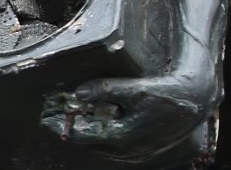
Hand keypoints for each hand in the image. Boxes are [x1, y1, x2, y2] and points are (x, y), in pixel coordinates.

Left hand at [41, 68, 215, 159]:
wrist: (194, 101)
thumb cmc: (166, 95)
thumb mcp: (133, 89)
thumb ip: (103, 89)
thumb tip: (78, 92)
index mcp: (122, 137)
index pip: (81, 135)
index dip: (61, 125)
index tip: (45, 117)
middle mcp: (127, 150)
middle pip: (88, 141)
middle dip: (70, 127)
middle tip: (53, 115)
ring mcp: (135, 152)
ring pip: (100, 145)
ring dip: (84, 131)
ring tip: (70, 116)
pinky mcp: (141, 149)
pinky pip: (113, 145)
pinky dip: (100, 134)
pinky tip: (94, 121)